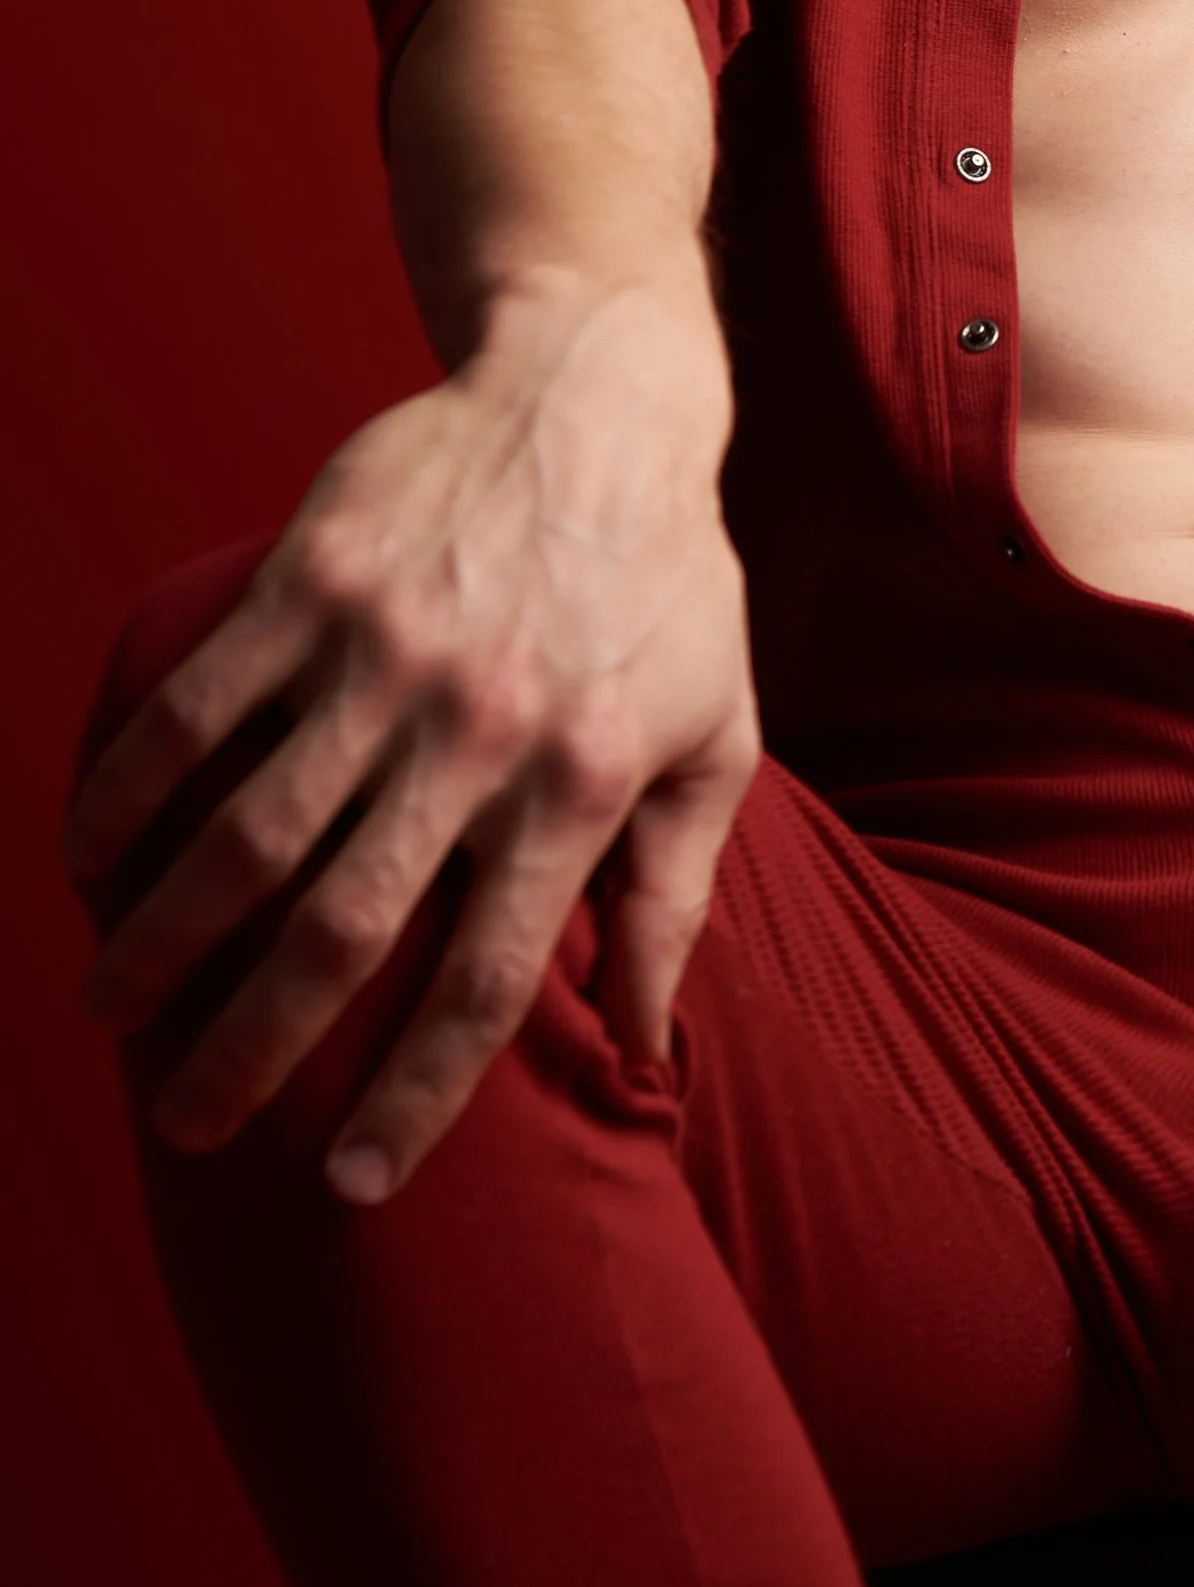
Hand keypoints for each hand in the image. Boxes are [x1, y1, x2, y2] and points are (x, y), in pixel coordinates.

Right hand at [59, 272, 757, 1203]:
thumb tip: (653, 1049)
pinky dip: (132, 785)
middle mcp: (478, 732)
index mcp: (580, 785)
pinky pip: (203, 703)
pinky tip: (87, 857)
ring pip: (251, 828)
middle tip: (186, 1126)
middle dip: (254, 1044)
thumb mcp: (714, 739)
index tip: (346, 1185)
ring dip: (166, 934)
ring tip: (110, 1012)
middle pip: (344, 926)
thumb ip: (677, 895)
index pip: (488, 979)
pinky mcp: (316, 581)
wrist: (601, 401)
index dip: (417, 1094)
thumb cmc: (669, 587)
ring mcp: (388, 654)